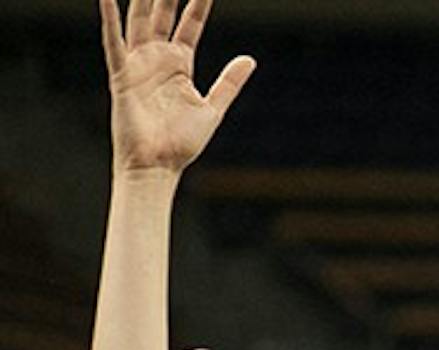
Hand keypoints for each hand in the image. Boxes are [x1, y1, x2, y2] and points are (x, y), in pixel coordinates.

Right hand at [101, 0, 255, 174]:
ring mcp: (137, 65)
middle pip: (161, 15)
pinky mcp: (122, 76)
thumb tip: (250, 58)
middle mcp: (156, 59)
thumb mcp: (213, 108)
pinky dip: (109, 19)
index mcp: (179, 65)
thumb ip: (229, 82)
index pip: (189, 25)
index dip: (198, 4)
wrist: (158, 166)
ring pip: (138, 20)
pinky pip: (114, 43)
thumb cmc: (182, 143)